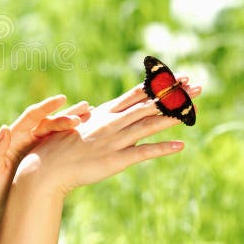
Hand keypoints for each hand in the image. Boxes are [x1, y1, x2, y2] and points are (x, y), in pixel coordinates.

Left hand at [0, 95, 90, 243]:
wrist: (4, 210)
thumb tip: (4, 128)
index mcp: (16, 138)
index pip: (32, 117)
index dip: (46, 107)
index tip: (62, 100)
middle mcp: (29, 140)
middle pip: (49, 123)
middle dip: (66, 117)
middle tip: (84, 116)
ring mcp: (41, 150)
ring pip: (59, 133)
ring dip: (74, 124)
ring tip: (92, 115)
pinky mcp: (50, 161)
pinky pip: (64, 147)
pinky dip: (76, 140)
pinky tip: (91, 135)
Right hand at [13, 78, 201, 198]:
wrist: (46, 167)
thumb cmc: (56, 147)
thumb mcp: (77, 126)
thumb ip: (92, 118)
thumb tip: (97, 109)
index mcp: (105, 113)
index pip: (137, 95)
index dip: (160, 86)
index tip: (179, 76)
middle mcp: (112, 123)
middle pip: (149, 105)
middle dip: (174, 94)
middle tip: (197, 84)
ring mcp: (115, 140)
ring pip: (149, 124)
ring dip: (174, 116)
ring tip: (196, 108)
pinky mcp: (116, 160)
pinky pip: (143, 153)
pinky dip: (162, 148)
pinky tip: (181, 145)